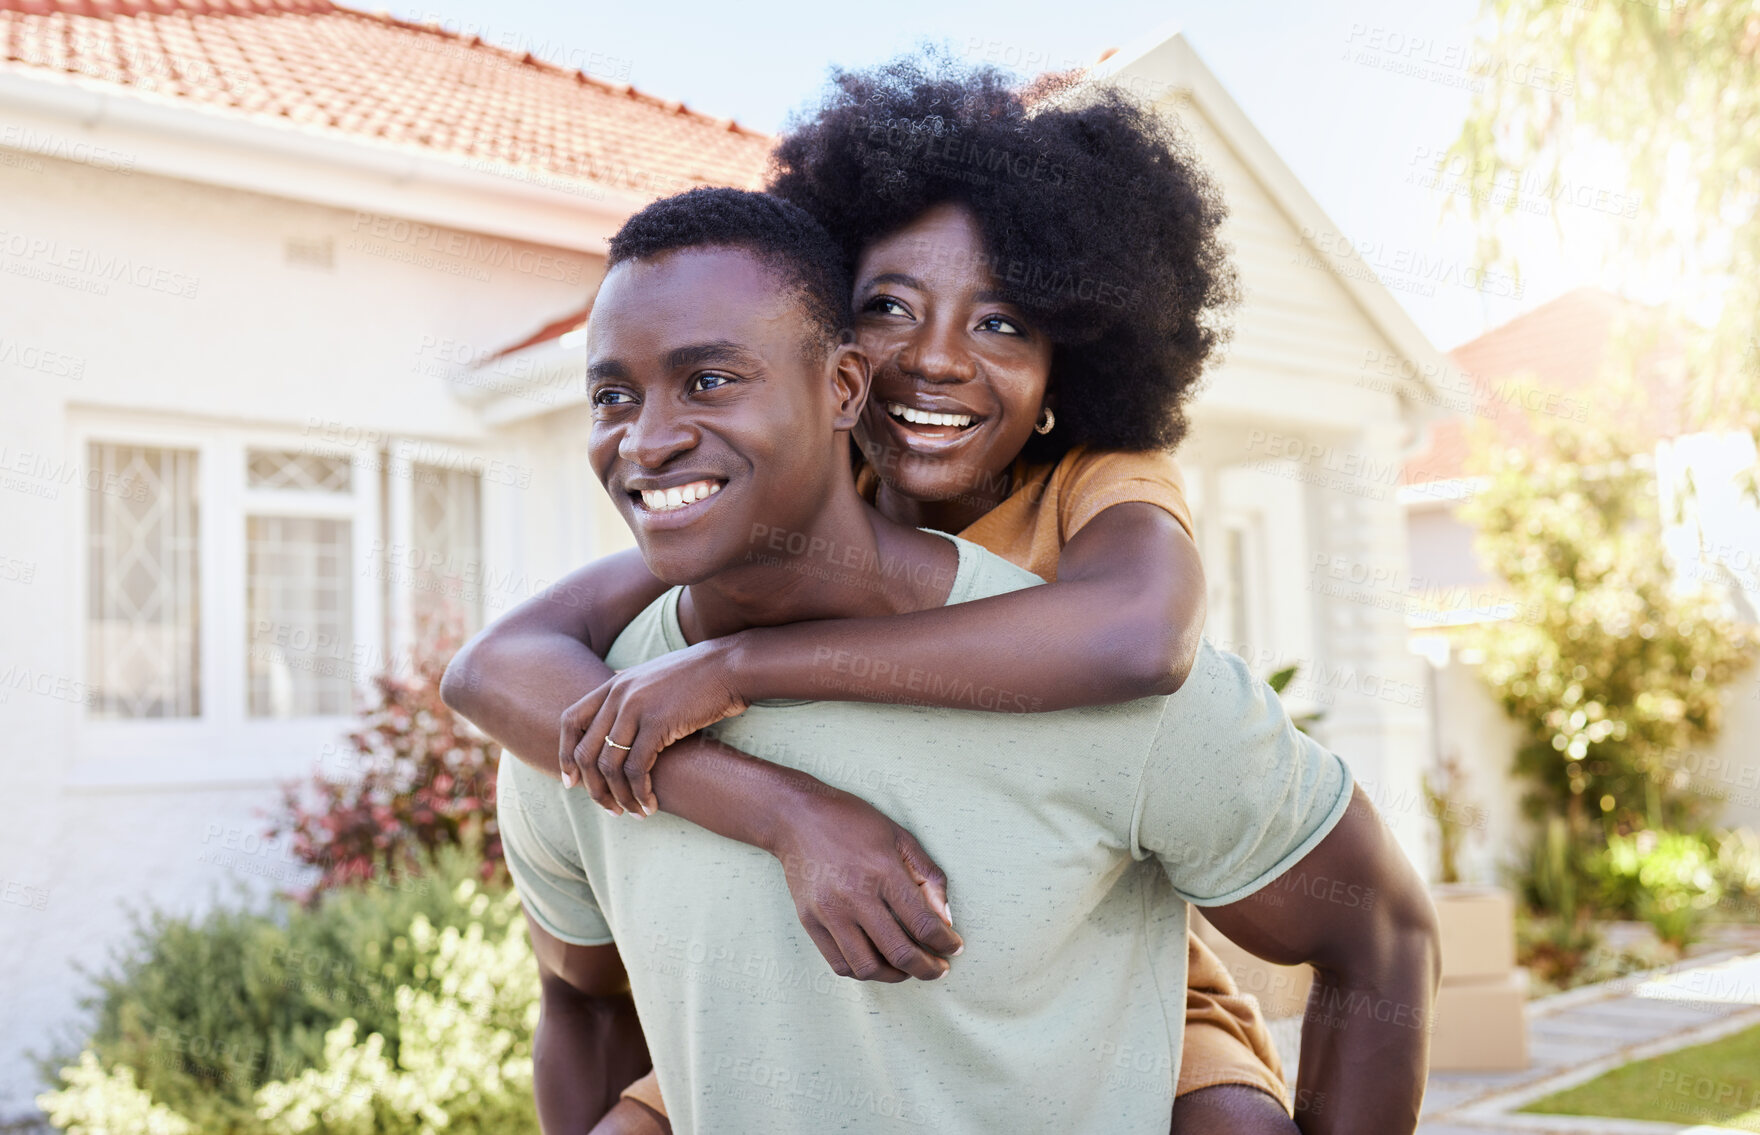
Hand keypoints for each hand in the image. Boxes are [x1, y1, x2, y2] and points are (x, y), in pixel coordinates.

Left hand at [560, 639, 749, 815]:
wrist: (729, 666)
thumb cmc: (698, 676)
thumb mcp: (653, 678)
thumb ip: (630, 691)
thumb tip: (615, 702)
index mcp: (614, 684)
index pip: (570, 721)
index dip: (565, 755)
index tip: (572, 782)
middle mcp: (619, 694)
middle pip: (586, 751)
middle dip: (594, 788)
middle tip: (609, 809)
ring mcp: (636, 708)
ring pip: (609, 765)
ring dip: (619, 797)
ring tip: (633, 812)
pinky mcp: (658, 723)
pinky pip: (636, 768)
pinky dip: (639, 792)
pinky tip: (650, 803)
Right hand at [766, 786, 962, 981]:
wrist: (797, 816)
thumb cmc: (854, 822)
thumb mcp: (900, 837)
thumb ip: (928, 877)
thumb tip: (945, 919)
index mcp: (883, 871)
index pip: (924, 924)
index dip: (946, 943)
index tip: (954, 948)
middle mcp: (855, 895)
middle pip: (899, 952)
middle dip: (928, 969)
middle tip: (939, 969)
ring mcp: (829, 911)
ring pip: (868, 967)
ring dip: (895, 976)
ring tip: (908, 969)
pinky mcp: (809, 921)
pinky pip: (840, 964)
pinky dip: (863, 972)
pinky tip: (877, 963)